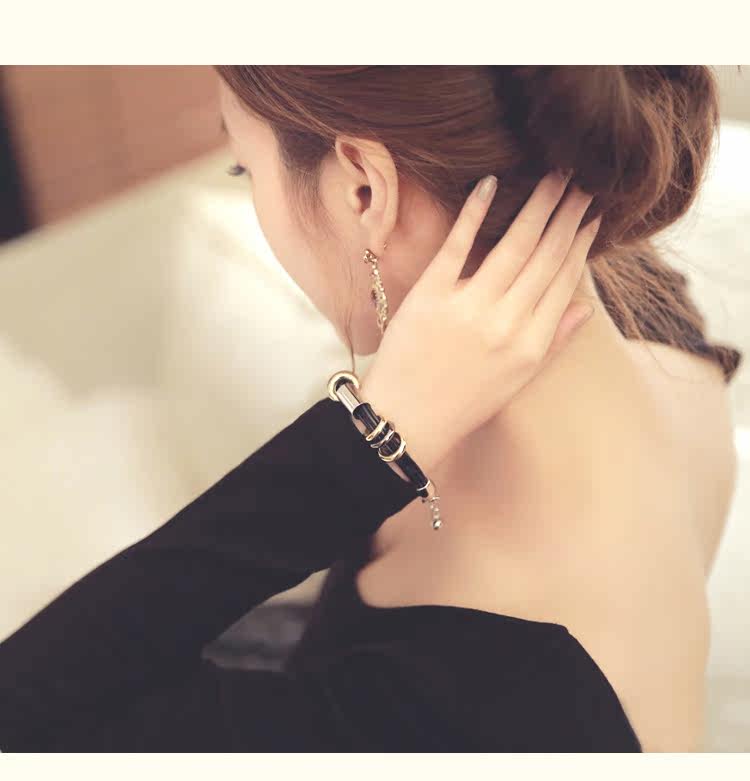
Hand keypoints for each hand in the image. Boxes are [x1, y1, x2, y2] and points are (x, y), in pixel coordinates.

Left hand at [359, 169, 600, 474]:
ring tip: (554, 176)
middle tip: (582, 180)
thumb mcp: (516, 380)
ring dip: (538, 205)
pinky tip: (491, 184)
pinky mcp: (430, 297)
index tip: (593, 214)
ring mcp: (468, 308)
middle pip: (545, 256)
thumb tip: (586, 308)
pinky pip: (457, 247)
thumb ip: (554, 342)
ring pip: (514, 245)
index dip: (581, 243)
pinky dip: (474, 213)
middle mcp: (506, 324)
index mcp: (531, 344)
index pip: (564, 280)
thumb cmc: (463, 403)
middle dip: (568, 214)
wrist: (406, 422)